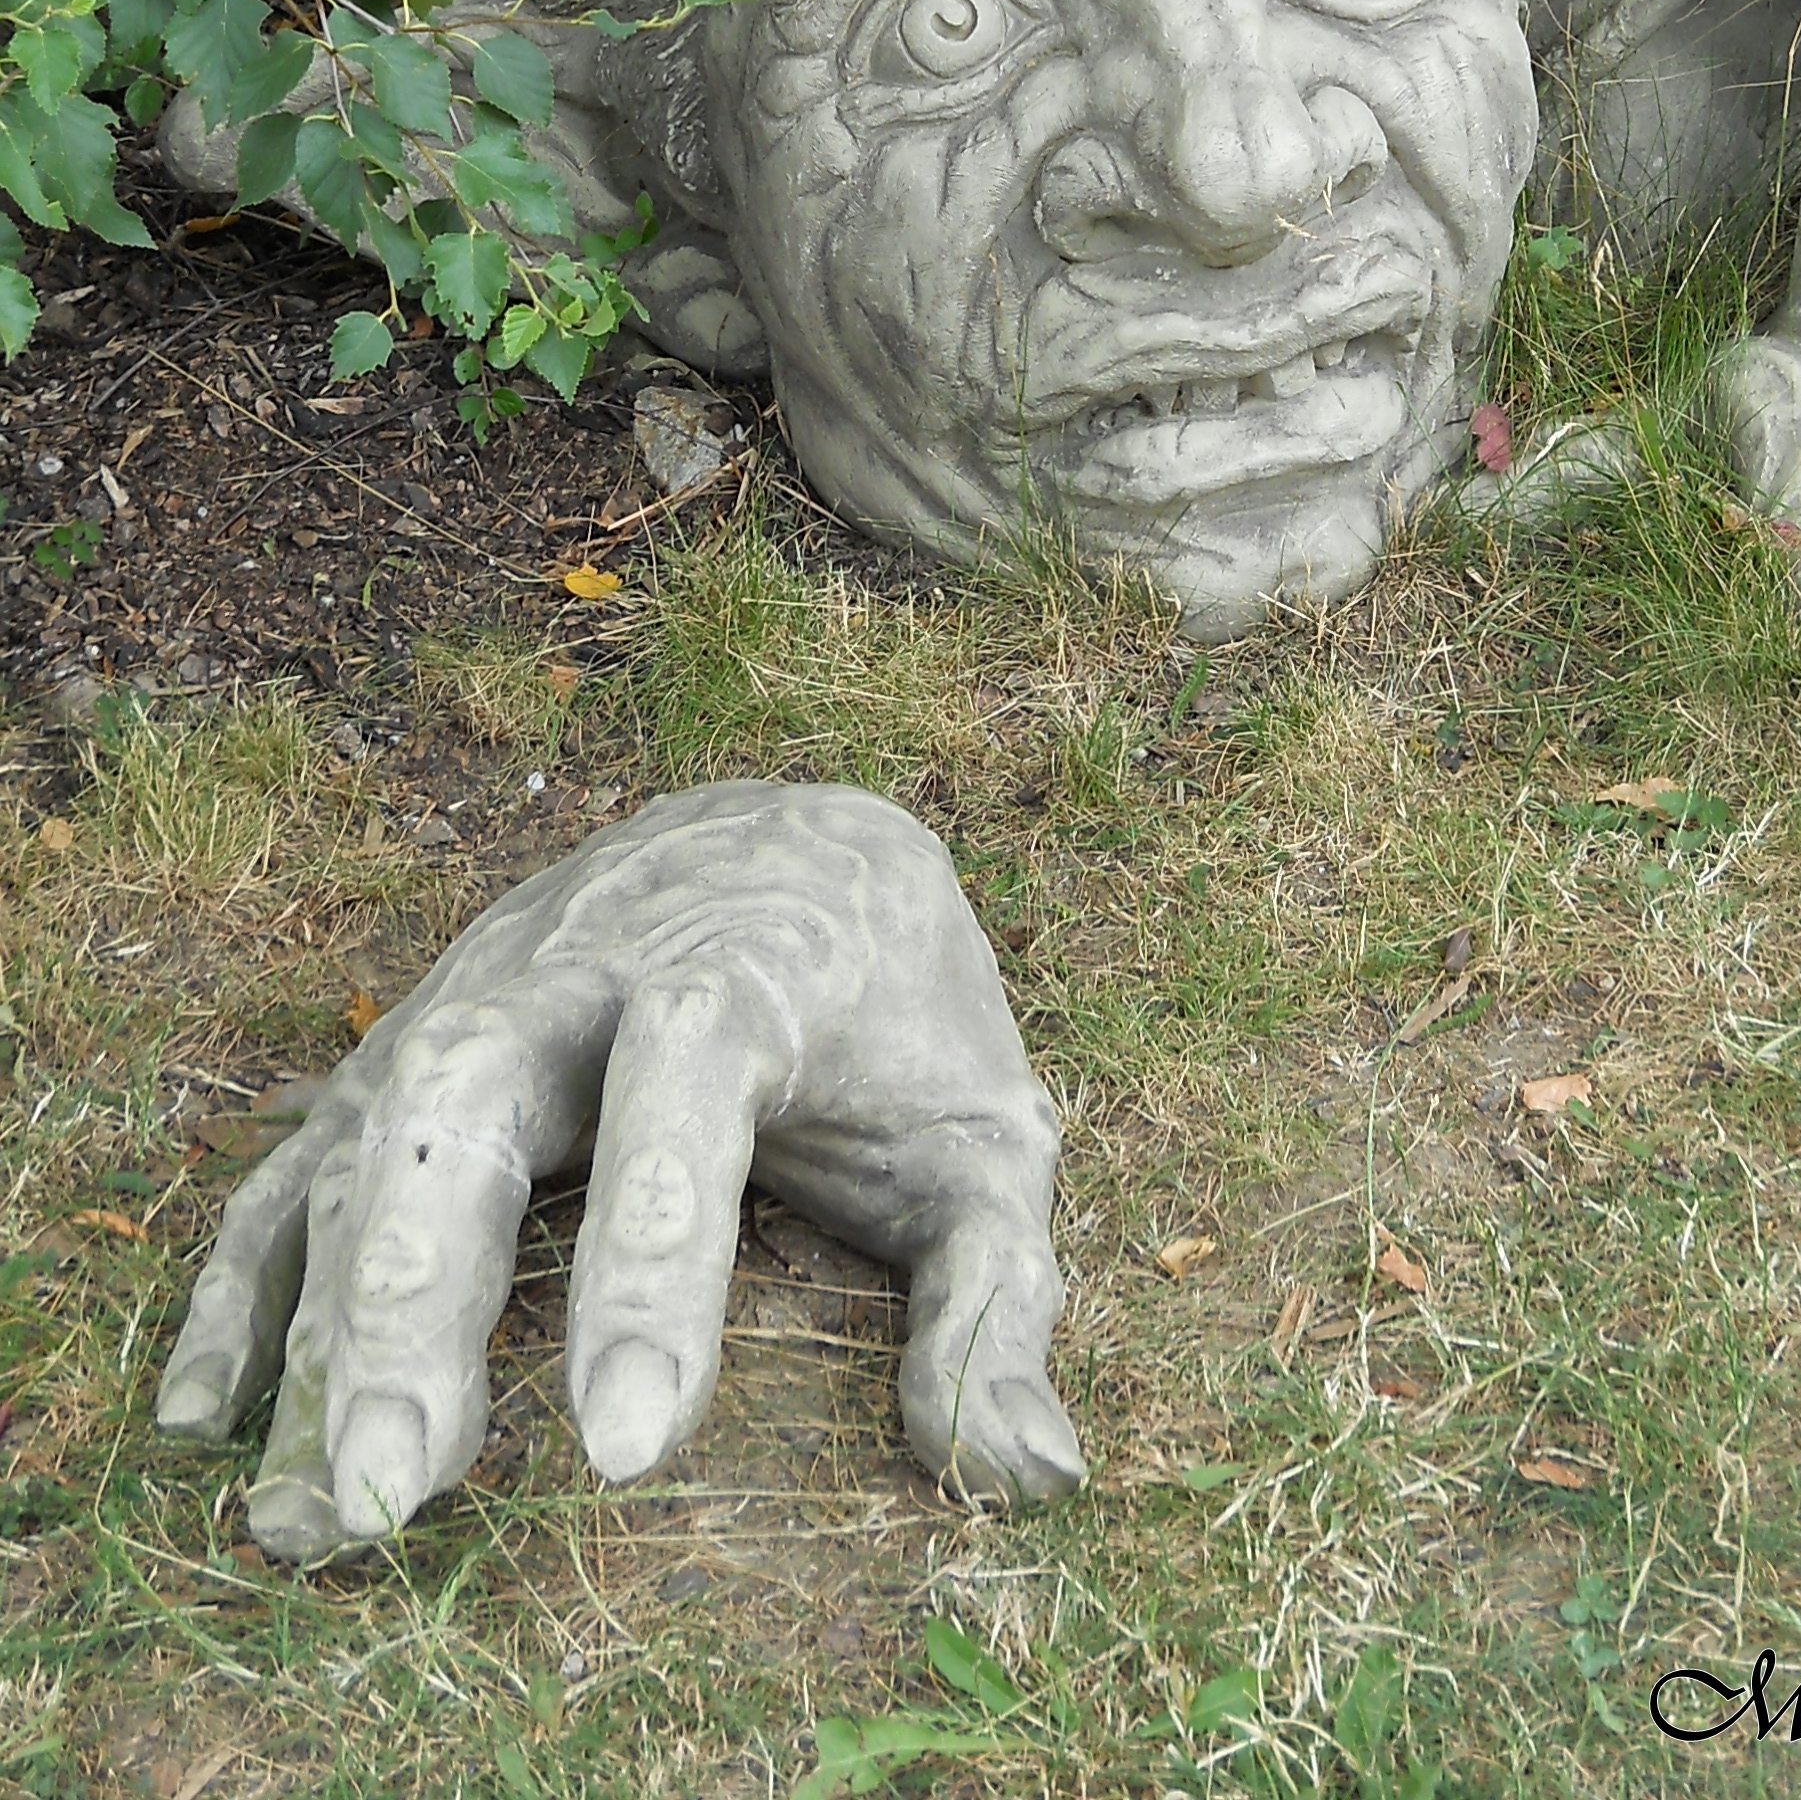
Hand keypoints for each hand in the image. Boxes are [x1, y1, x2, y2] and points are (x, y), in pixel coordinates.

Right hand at [155, 784, 1082, 1561]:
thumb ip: (1002, 1298)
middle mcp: (583, 961)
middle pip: (473, 1093)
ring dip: (332, 1323)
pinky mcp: (405, 1041)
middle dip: (422, 1293)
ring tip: (322, 1516)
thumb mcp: (990, 1137)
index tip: (627, 1444)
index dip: (650, 1264)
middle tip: (401, 1492)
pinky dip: (251, 1279)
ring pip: (373, 1132)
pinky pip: (303, 1155)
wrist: (794, 839)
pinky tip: (212, 1420)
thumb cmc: (899, 1010)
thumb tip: (1034, 1478)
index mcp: (743, 961)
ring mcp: (474, 993)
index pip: (683, 1090)